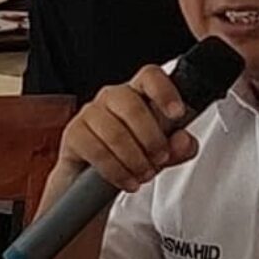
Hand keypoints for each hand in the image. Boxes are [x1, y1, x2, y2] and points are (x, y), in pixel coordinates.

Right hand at [59, 57, 206, 195]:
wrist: (91, 181)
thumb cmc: (130, 156)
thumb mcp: (162, 154)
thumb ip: (180, 148)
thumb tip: (184, 141)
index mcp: (138, 93)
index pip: (150, 77)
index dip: (165, 92)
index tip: (177, 114)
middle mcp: (112, 97)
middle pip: (133, 106)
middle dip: (151, 139)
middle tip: (160, 159)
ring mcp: (90, 113)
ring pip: (116, 132)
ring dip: (135, 160)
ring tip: (144, 173)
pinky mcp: (74, 134)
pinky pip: (98, 151)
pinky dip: (117, 171)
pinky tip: (126, 179)